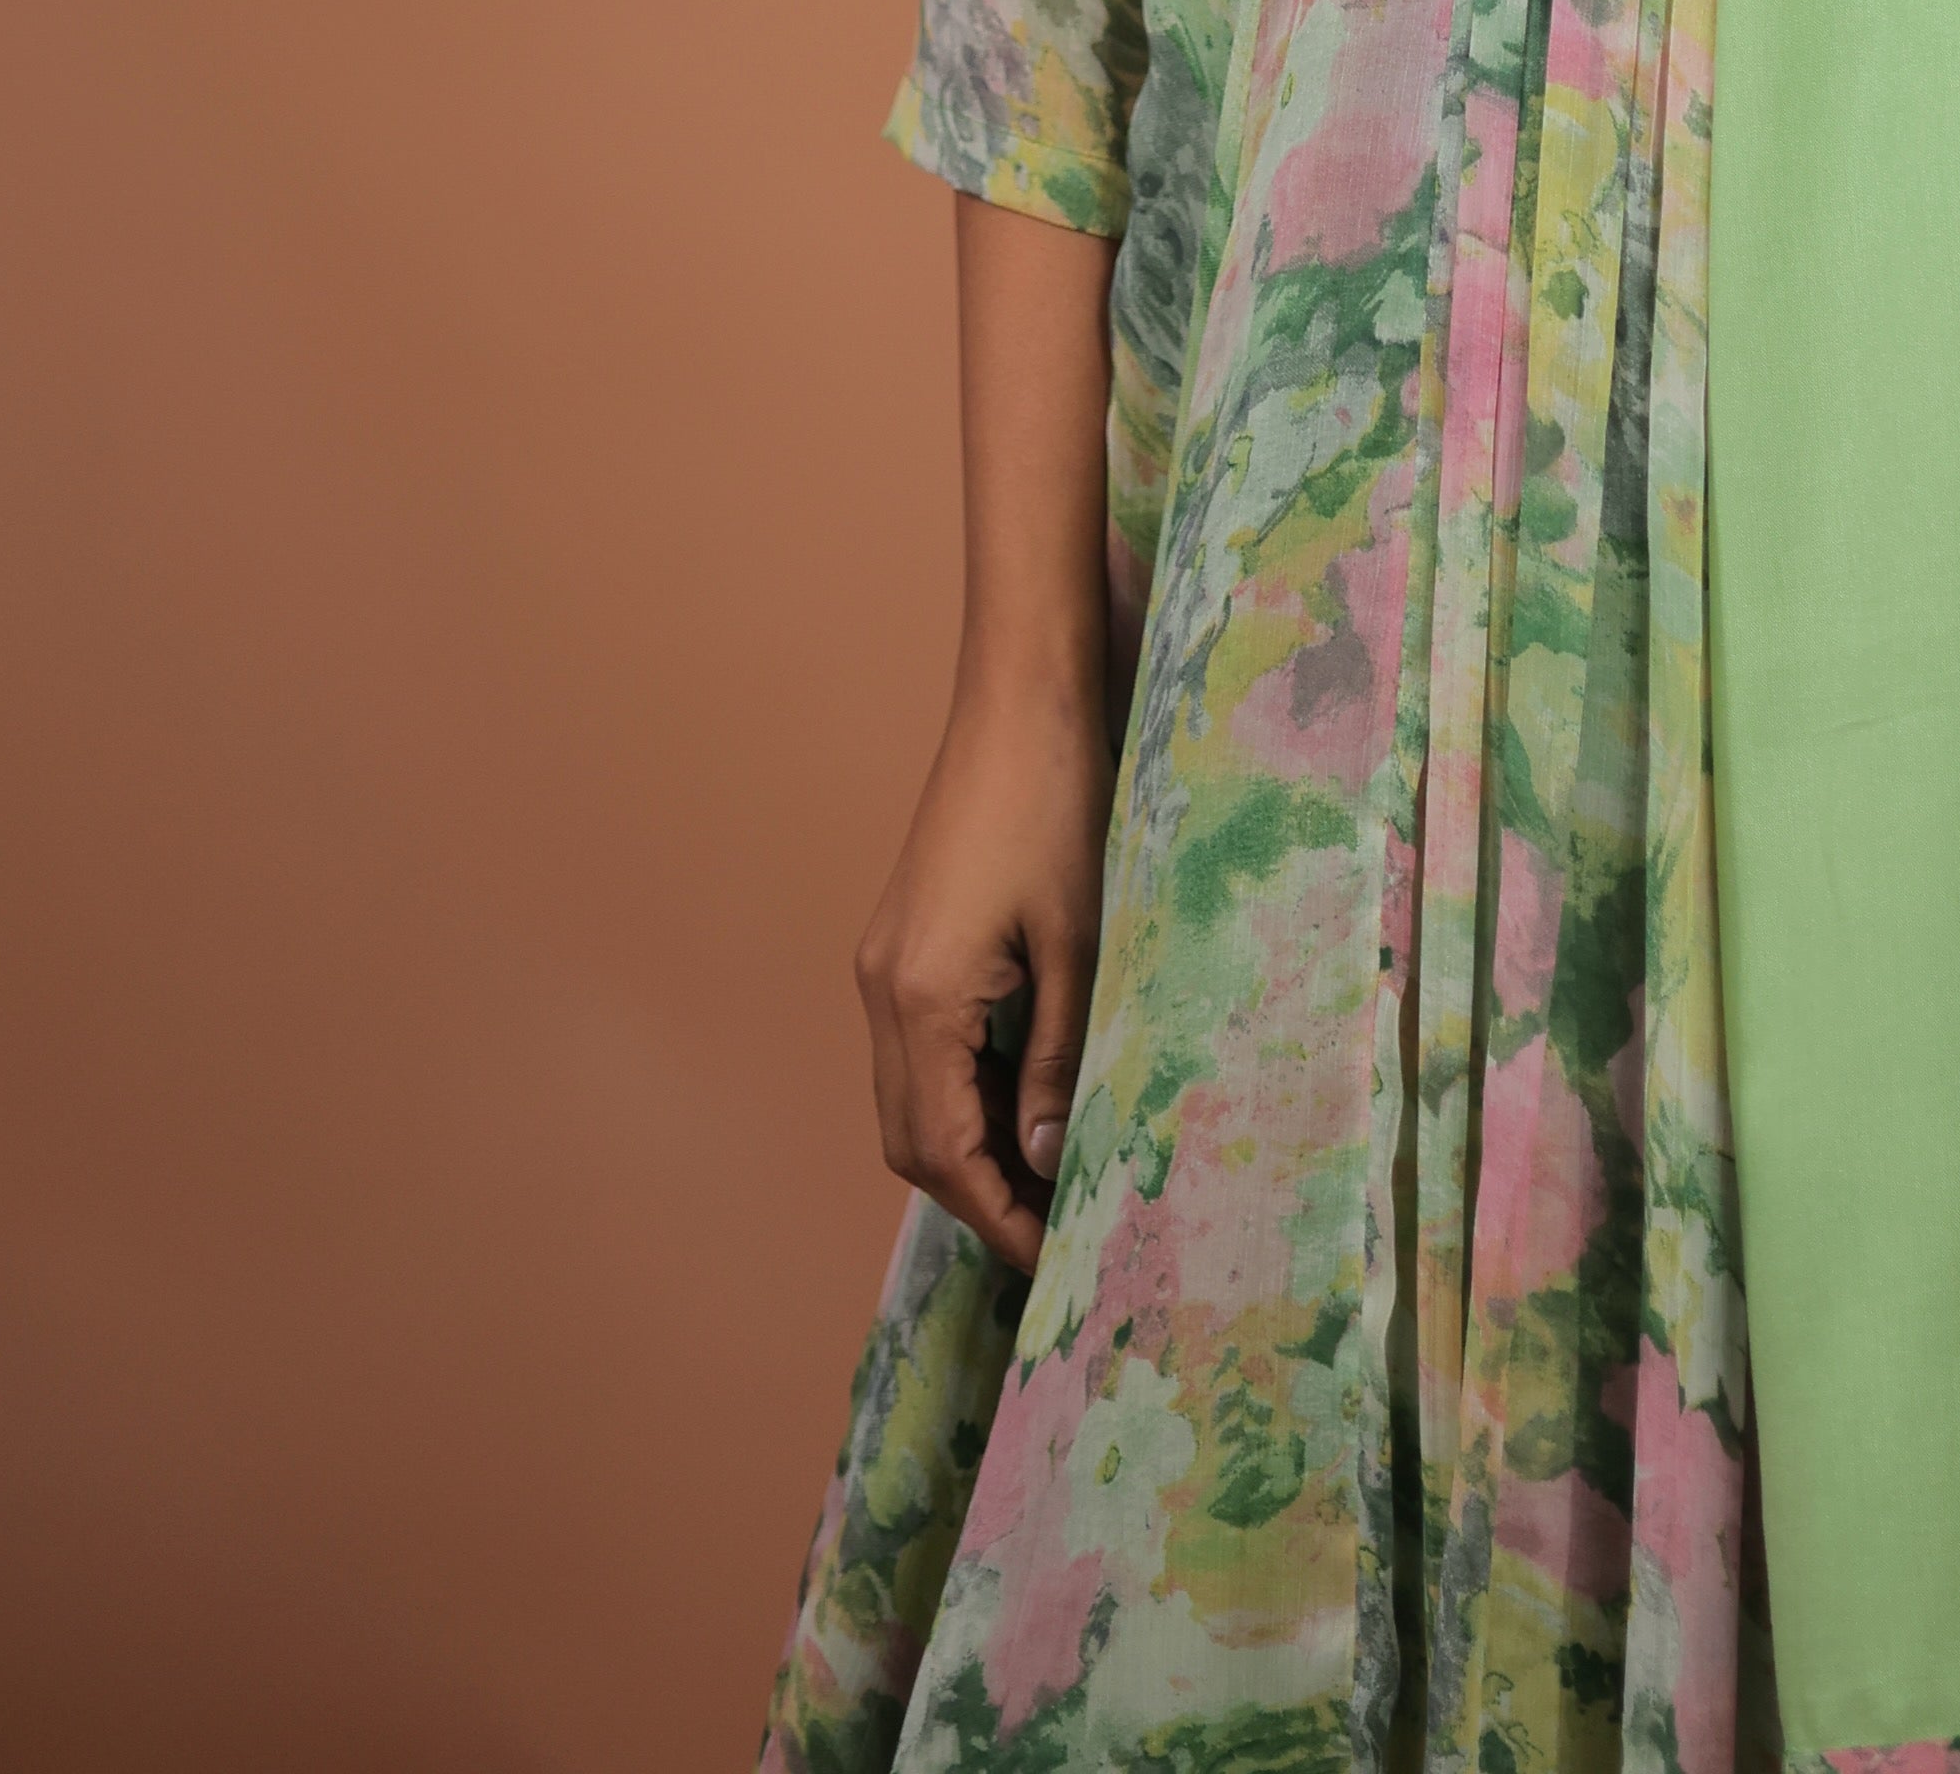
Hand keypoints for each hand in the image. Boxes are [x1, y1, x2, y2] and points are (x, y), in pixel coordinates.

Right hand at [854, 680, 1112, 1270]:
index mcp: (920, 996)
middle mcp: (883, 989)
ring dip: (968, 1148)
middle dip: (977, 1195)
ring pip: (909, 1099)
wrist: (1022, 701)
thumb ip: (1056, 1058)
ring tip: (1047, 1177)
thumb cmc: (1060, 807)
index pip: (945, 1153)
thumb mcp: (1077, 943)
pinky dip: (961, 1092)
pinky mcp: (899, 943)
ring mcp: (882, 964)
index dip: (998, 1214)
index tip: (1052, 1259)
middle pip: (912, 1139)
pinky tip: (1022, 1100)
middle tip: (1054, 1231)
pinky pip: (917, 1051)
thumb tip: (1049, 1159)